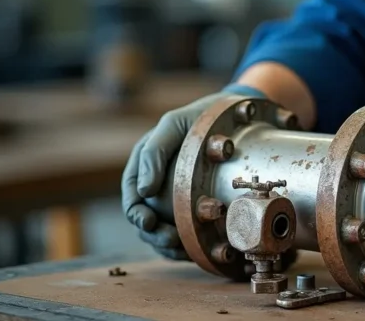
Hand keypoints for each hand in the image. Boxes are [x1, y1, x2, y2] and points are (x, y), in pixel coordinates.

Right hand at [121, 83, 265, 259]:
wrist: (232, 115)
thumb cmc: (199, 117)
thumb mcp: (173, 125)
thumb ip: (154, 151)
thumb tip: (144, 190)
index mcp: (144, 166)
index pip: (132, 196)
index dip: (136, 214)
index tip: (148, 223)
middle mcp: (156, 184)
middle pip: (145, 219)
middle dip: (154, 235)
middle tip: (170, 240)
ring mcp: (173, 196)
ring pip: (163, 229)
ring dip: (168, 244)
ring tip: (183, 249)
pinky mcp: (192, 205)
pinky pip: (184, 229)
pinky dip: (187, 243)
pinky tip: (196, 250)